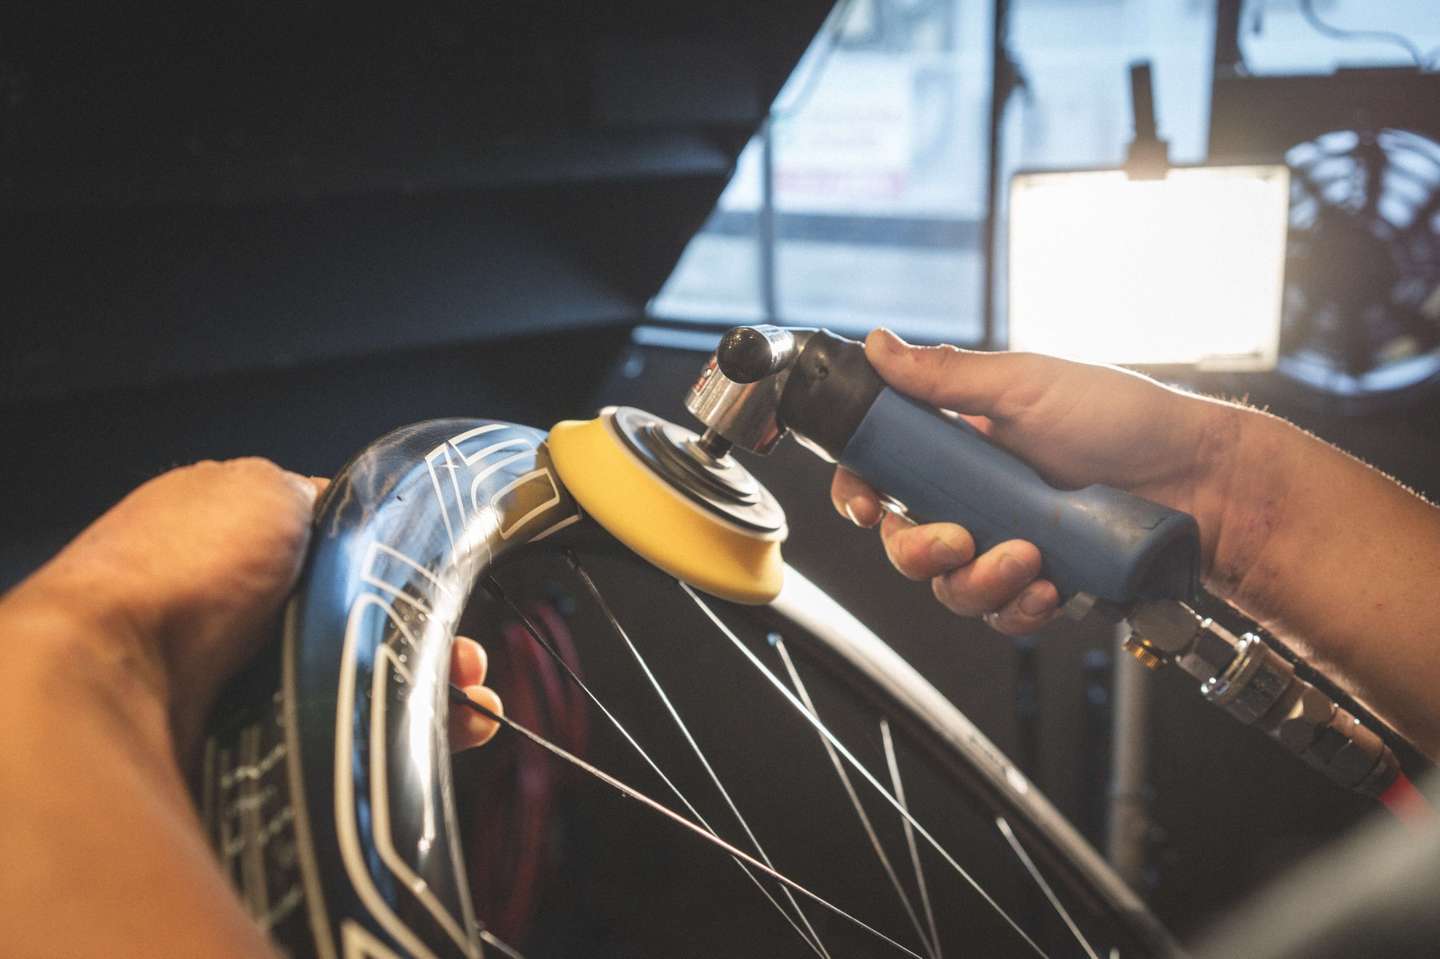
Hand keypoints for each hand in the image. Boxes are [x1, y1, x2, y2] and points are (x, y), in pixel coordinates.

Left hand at [1, 458, 501, 761]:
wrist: (115, 674)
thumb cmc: (189, 563)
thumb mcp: (265, 489)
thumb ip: (316, 497)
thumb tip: (359, 522)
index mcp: (237, 538)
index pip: (344, 557)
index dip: (405, 573)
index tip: (453, 595)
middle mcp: (242, 612)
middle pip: (363, 628)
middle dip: (430, 644)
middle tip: (472, 664)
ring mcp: (245, 684)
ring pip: (361, 689)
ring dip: (428, 699)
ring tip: (476, 712)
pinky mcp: (250, 748)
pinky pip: (339, 741)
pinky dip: (392, 744)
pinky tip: (447, 742)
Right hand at [832, 329, 1242, 634]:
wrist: (1204, 480)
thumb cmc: (1125, 419)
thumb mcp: (1028, 385)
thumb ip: (948, 375)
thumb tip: (879, 344)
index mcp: (960, 446)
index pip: (884, 474)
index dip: (862, 494)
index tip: (867, 508)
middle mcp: (975, 497)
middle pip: (907, 542)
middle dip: (920, 552)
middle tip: (958, 542)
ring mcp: (1006, 543)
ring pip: (951, 587)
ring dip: (979, 583)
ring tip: (1029, 561)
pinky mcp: (1042, 583)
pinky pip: (1003, 615)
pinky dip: (1019, 608)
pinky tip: (1052, 588)